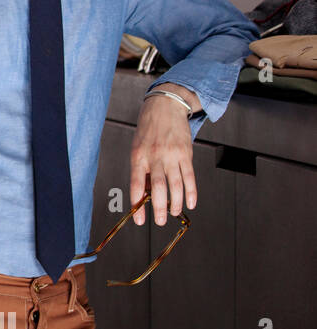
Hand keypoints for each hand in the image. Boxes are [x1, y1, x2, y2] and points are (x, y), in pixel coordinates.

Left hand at [129, 88, 197, 225]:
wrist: (164, 107)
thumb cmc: (148, 131)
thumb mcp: (138, 149)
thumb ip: (142, 171)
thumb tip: (145, 195)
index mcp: (138, 157)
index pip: (136, 185)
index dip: (137, 204)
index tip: (139, 220)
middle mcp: (154, 157)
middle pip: (157, 187)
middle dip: (159, 208)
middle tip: (160, 221)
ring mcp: (171, 155)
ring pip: (175, 184)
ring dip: (176, 202)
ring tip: (175, 213)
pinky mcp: (186, 153)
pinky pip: (189, 176)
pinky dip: (191, 192)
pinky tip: (191, 203)